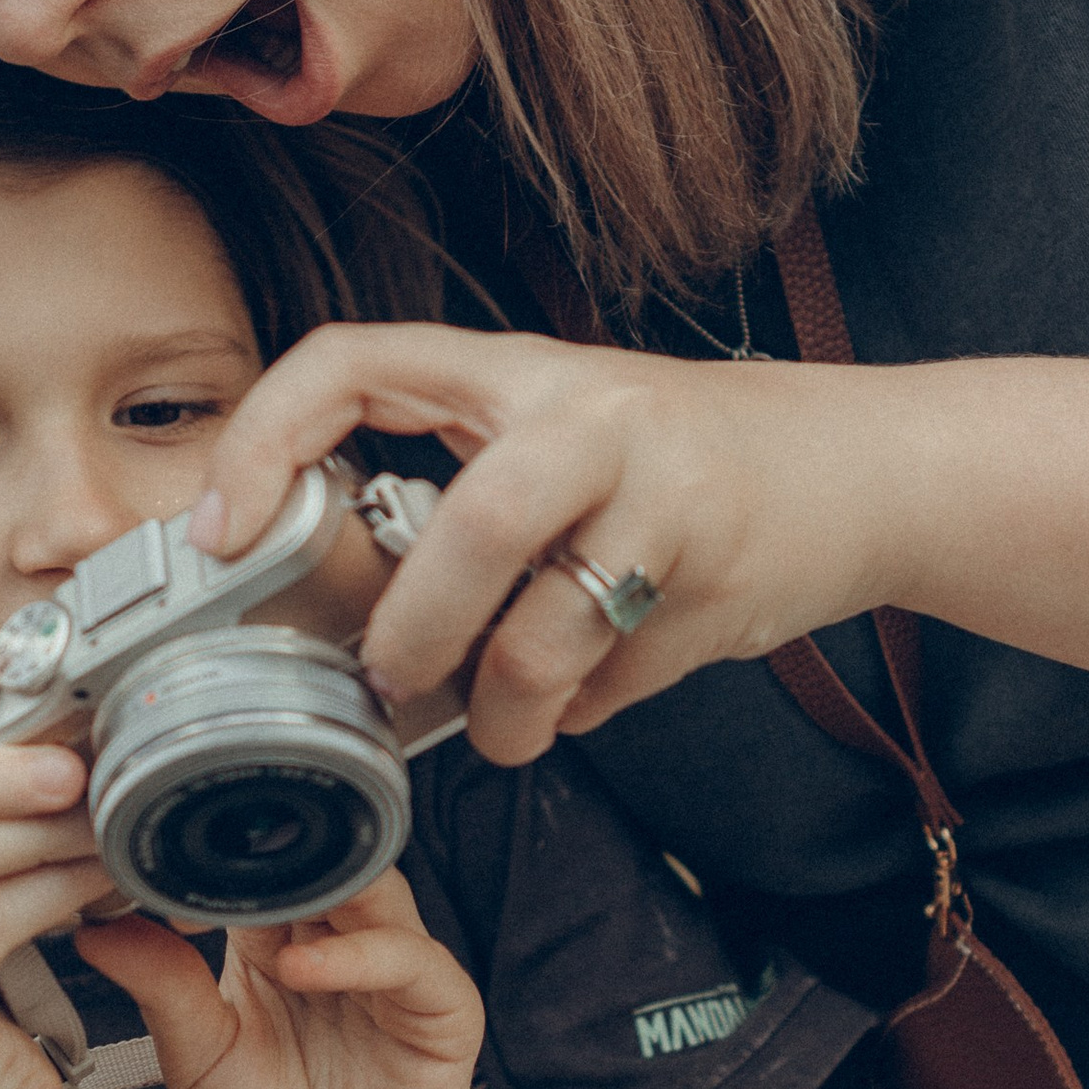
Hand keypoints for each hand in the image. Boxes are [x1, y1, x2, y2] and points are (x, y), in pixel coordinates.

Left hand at [77, 870, 481, 1088]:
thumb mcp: (196, 1059)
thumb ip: (161, 986)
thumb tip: (93, 926)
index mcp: (276, 943)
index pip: (262, 864)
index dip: (220, 854)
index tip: (165, 870)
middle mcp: (341, 944)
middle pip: (326, 860)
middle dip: (278, 850)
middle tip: (215, 856)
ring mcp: (395, 973)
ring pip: (376, 891)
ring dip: (322, 889)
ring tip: (260, 908)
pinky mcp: (442, 1010)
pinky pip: (415, 960)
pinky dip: (362, 954)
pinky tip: (303, 970)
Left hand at [188, 324, 883, 762]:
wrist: (866, 466)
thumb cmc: (684, 457)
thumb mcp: (564, 434)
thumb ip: (466, 494)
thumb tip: (352, 617)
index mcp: (520, 372)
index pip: (356, 360)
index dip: (268, 438)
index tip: (223, 531)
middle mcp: (594, 417)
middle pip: (476, 524)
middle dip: (418, 630)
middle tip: (390, 679)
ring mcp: (666, 497)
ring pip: (548, 632)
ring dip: (503, 709)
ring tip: (498, 728)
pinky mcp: (717, 580)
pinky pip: (612, 679)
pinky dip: (580, 711)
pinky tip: (588, 695)